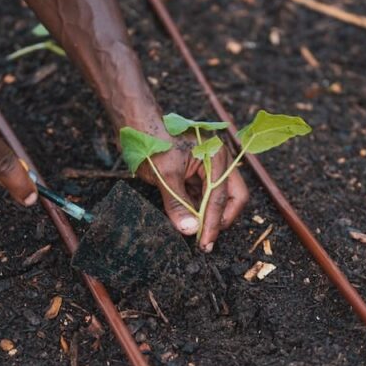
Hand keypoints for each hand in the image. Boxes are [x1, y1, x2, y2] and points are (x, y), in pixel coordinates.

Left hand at [135, 131, 248, 251]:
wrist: (135, 123)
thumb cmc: (152, 140)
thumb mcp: (165, 174)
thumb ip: (177, 203)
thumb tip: (190, 230)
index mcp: (216, 157)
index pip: (221, 196)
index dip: (214, 222)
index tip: (205, 242)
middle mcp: (216, 163)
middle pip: (231, 197)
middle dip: (220, 219)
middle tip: (206, 241)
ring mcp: (205, 169)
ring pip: (215, 199)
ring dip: (206, 217)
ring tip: (196, 236)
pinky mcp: (192, 176)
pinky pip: (199, 197)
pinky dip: (195, 210)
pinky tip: (187, 223)